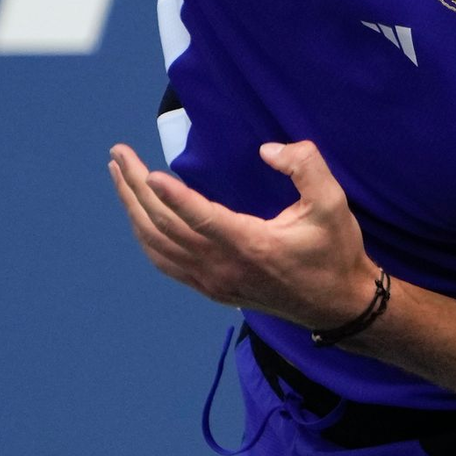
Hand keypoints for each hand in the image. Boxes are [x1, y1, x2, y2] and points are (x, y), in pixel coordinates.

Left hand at [108, 140, 379, 329]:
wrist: (337, 305)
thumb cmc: (334, 251)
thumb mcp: (333, 204)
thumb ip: (306, 167)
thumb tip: (269, 150)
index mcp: (250, 245)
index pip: (201, 219)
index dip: (173, 196)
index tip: (147, 172)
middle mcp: (223, 267)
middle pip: (165, 226)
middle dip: (135, 188)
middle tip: (118, 154)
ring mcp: (212, 281)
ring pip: (157, 244)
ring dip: (132, 208)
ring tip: (118, 174)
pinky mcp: (210, 288)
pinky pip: (164, 261)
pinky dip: (144, 235)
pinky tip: (136, 213)